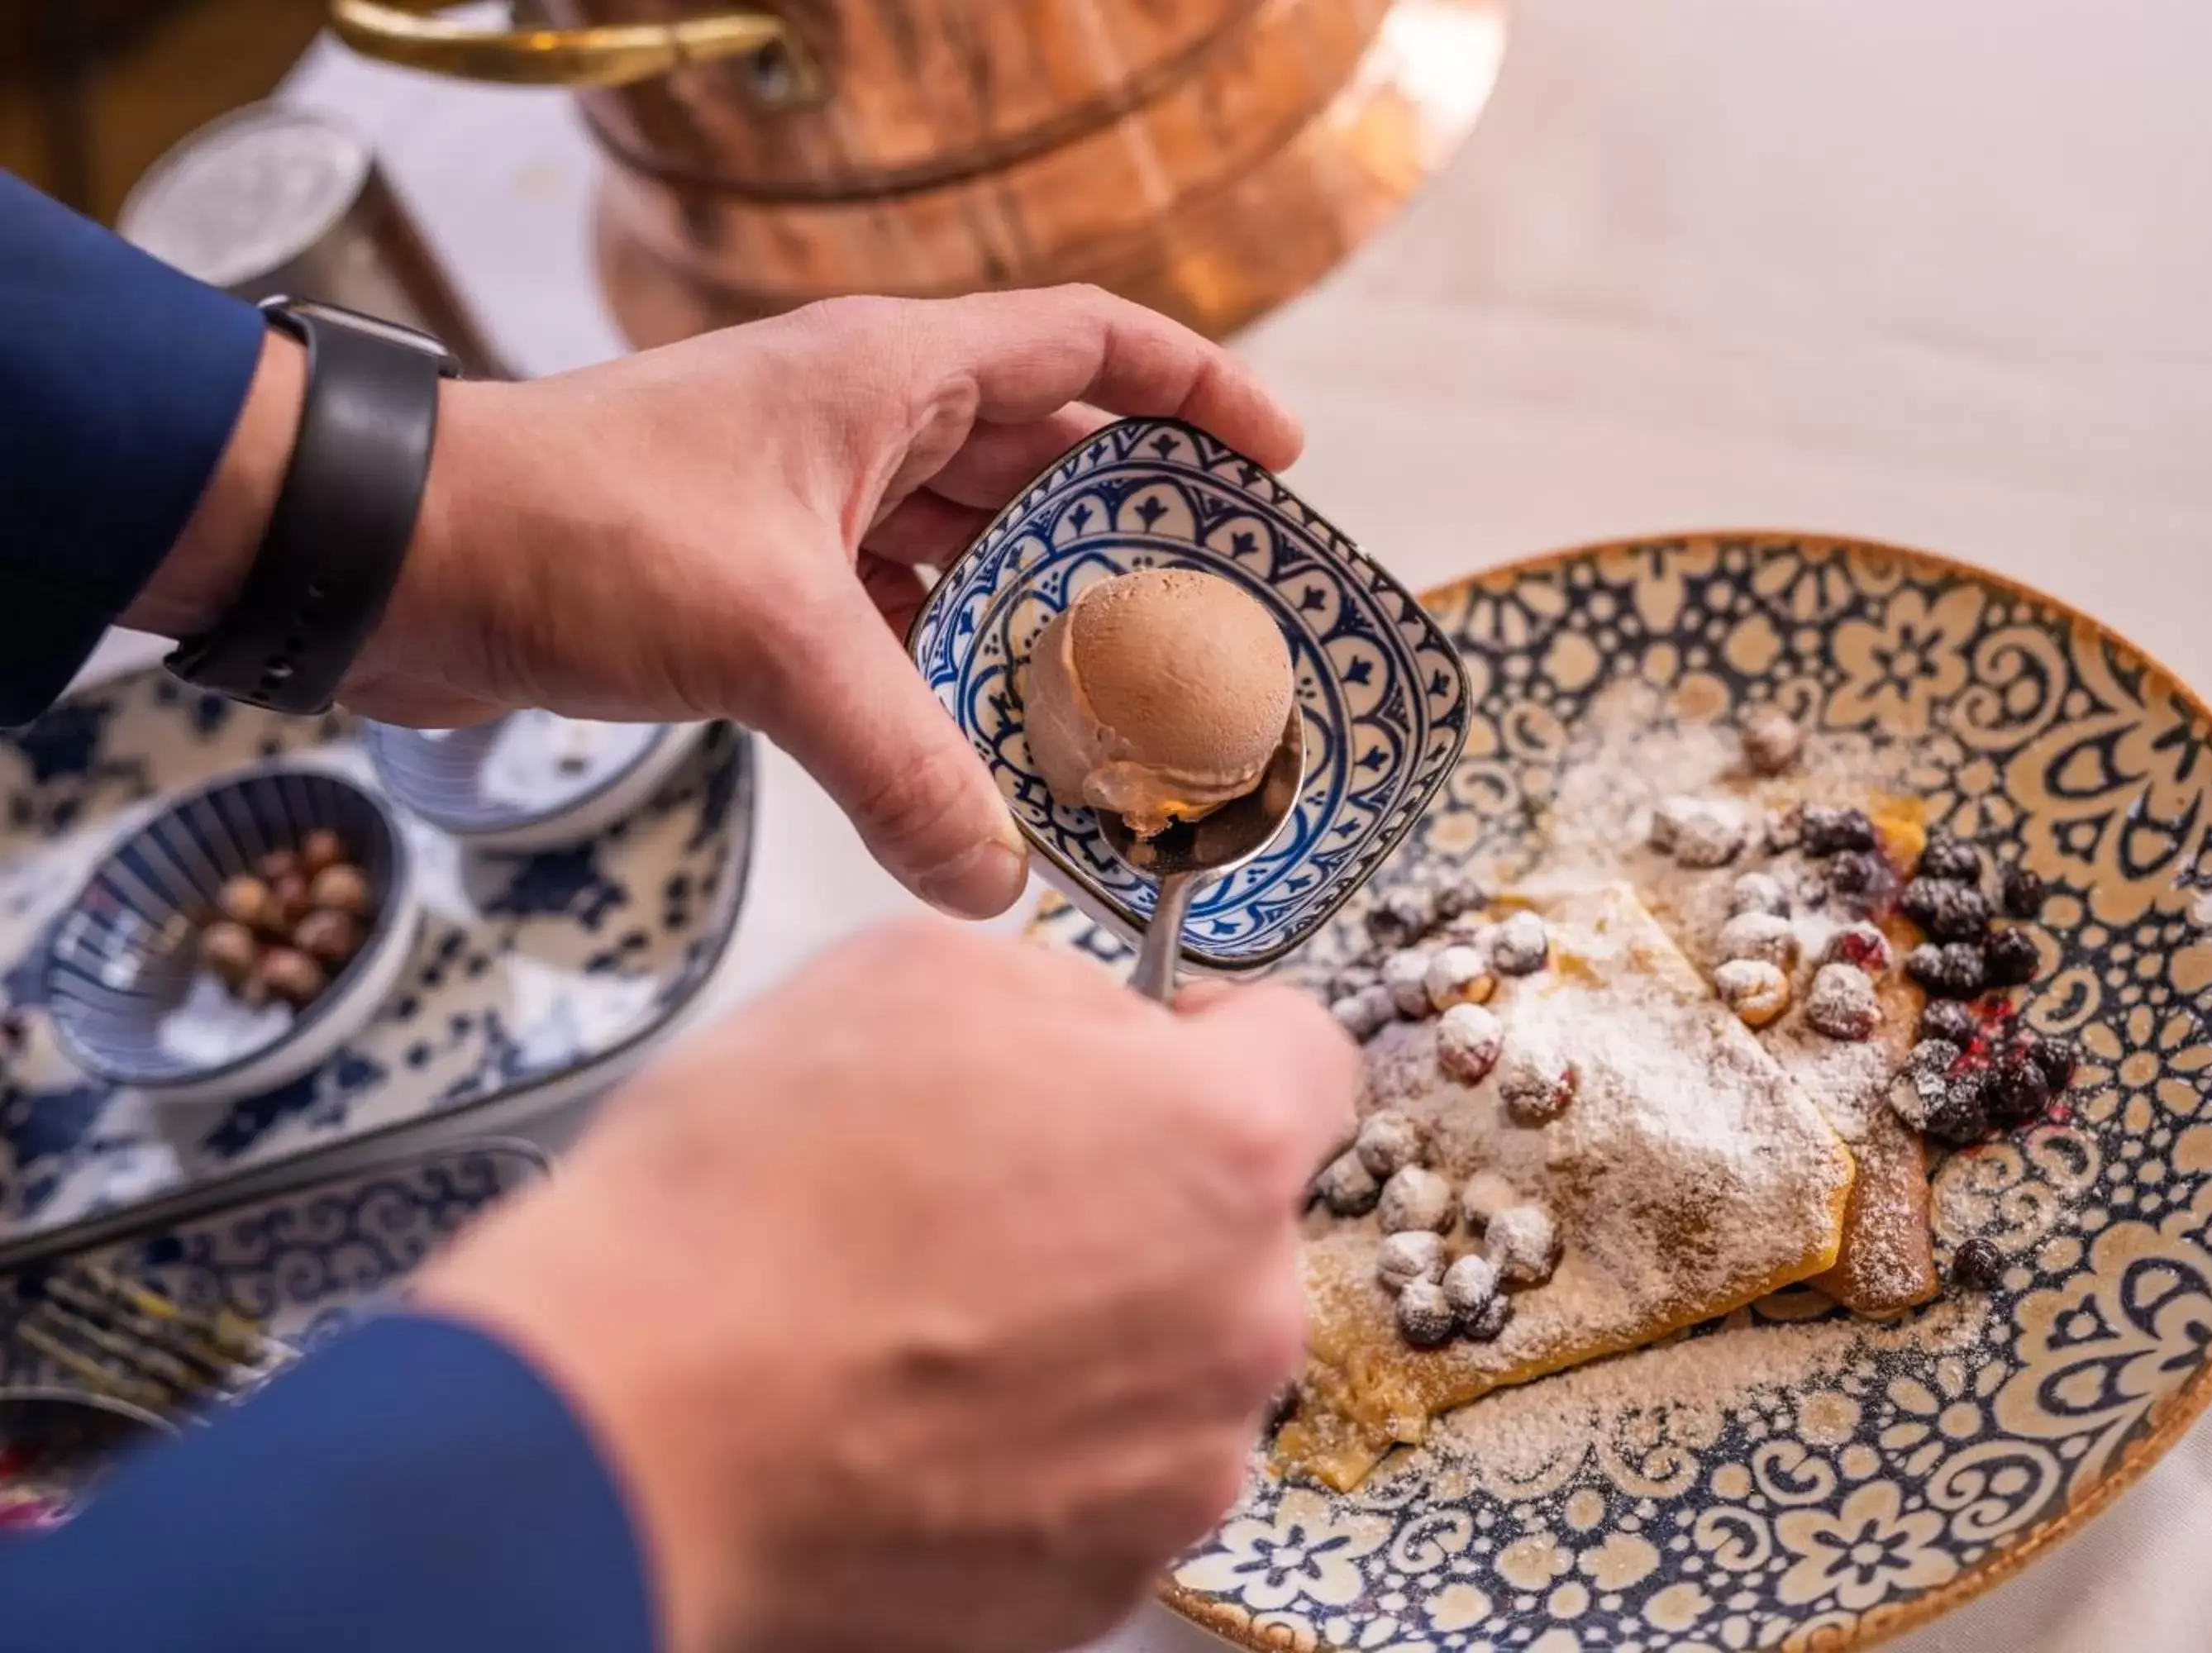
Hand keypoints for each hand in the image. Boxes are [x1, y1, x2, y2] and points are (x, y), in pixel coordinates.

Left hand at [137, 289, 1303, 917]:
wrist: (394, 560)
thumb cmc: (566, 527)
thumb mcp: (768, 641)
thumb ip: (900, 764)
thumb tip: (992, 885)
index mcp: (888, 374)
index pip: (1087, 342)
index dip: (1195, 391)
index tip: (1277, 462)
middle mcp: (858, 423)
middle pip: (1040, 459)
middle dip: (1130, 534)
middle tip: (1214, 623)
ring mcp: (805, 500)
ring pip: (964, 549)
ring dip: (1034, 617)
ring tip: (1120, 704)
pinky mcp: (754, 579)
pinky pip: (890, 619)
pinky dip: (942, 676)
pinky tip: (982, 749)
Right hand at [415, 919, 1356, 1652]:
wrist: (620, 1441)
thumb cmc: (744, 1211)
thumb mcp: (911, 975)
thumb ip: (1063, 989)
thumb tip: (1102, 1028)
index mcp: (1221, 1144)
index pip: (1307, 1054)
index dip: (1218, 1036)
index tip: (1153, 1049)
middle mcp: (1237, 1318)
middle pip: (1232, 1221)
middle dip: (1138, 1190)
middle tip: (986, 1188)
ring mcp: (1175, 1470)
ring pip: (1168, 1356)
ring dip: (1085, 1323)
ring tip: (924, 1310)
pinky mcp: (1095, 1583)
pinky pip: (1100, 1477)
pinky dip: (1033, 1445)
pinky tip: (911, 1410)